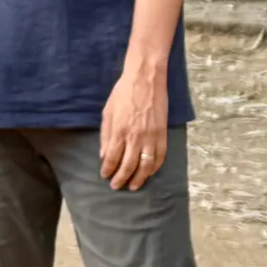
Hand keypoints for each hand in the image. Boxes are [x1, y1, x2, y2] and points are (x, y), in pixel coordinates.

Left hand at [99, 63, 168, 190]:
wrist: (146, 79)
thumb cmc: (123, 93)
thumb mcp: (108, 112)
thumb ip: (106, 135)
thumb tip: (104, 155)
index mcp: (119, 131)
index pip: (112, 158)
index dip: (108, 170)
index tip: (105, 176)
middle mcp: (135, 137)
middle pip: (128, 166)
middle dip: (121, 178)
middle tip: (116, 186)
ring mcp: (151, 137)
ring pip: (146, 165)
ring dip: (139, 178)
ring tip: (134, 185)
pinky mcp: (162, 134)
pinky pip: (160, 157)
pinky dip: (155, 168)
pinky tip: (149, 173)